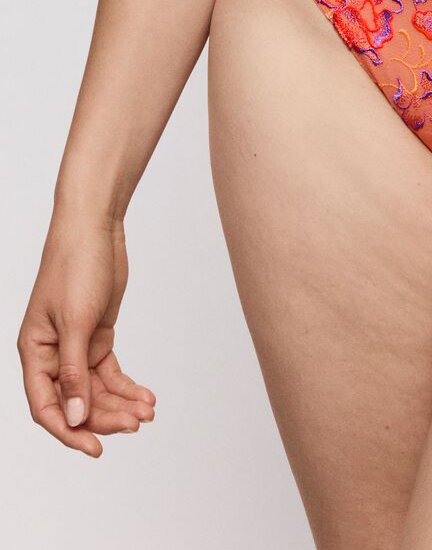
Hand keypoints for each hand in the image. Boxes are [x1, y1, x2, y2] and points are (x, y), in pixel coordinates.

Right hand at [17, 209, 155, 456]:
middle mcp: (53, 354)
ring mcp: (76, 345)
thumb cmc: (76, 267)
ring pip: (96, 388)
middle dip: (106, 416)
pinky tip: (146, 396)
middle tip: (137, 425)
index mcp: (34, 352)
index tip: (95, 449)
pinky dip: (127, 385)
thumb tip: (75, 416)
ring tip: (148, 412)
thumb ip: (75, 371)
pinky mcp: (97, 335)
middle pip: (77, 400)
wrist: (95, 231)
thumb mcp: (76, 321)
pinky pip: (109, 371)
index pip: (45, 406)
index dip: (68, 431)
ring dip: (121, 402)